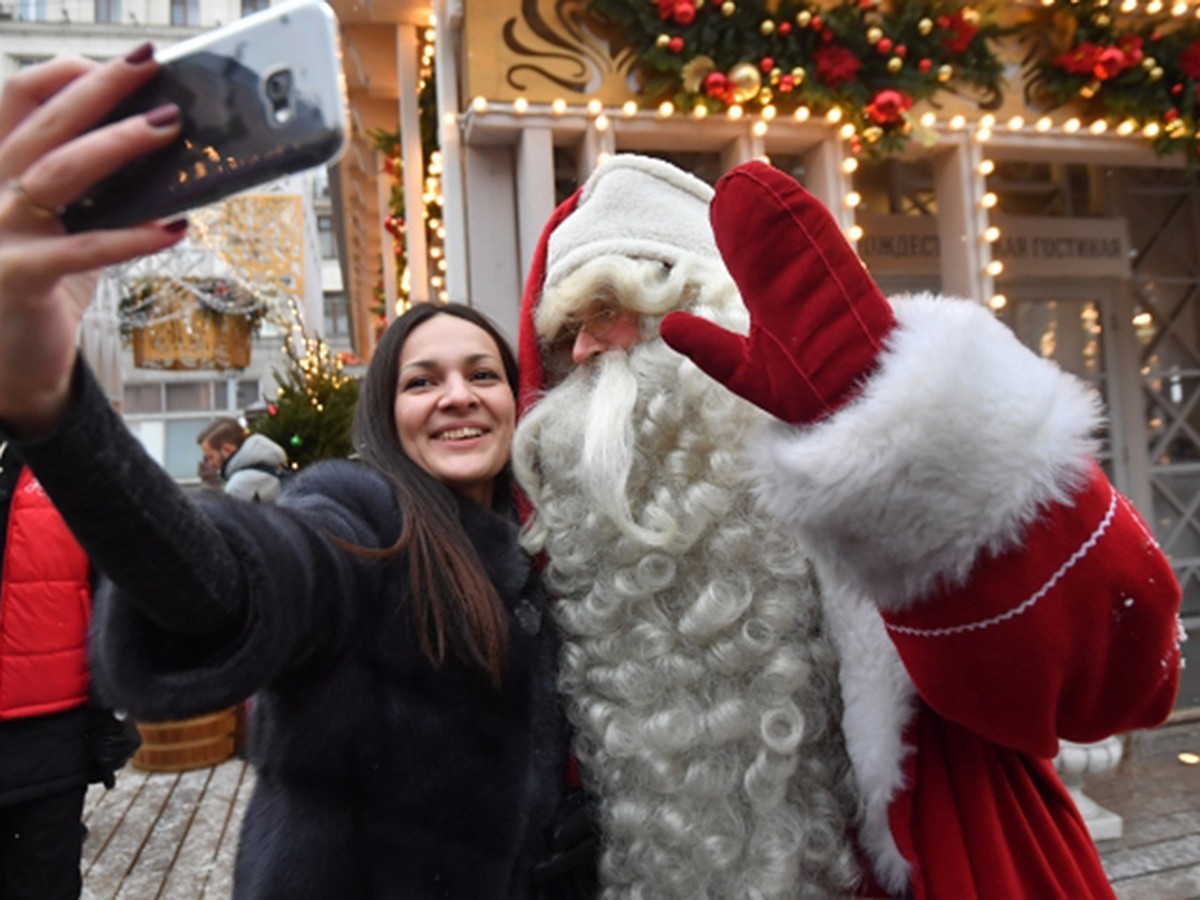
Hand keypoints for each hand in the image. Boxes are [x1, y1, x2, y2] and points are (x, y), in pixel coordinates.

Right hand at [0, 49, 187, 436]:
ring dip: (117, 144)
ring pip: (58, 172)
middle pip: (44, 123)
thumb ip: (94, 190)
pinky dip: (131, 237)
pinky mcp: (17, 277)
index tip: (118, 65)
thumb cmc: (41, 283)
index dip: (64, 74)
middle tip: (151, 68)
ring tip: (168, 127)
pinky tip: (175, 228)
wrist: (8, 363)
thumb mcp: (63, 224)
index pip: (17, 98)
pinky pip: (82, 249)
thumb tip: (164, 157)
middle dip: (100, 89)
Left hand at [659, 160, 895, 424]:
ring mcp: (827, 288)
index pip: (752, 264)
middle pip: (775, 243)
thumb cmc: (810, 396)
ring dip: (776, 207)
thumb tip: (667, 326)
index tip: (719, 204)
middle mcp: (803, 291)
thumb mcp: (745, 372)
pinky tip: (789, 195)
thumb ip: (709, 348)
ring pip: (799, 239)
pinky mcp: (851, 292)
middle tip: (731, 182)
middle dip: (755, 212)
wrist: (858, 413)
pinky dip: (810, 223)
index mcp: (780, 307)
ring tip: (750, 176)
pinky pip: (830, 252)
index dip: (736, 234)